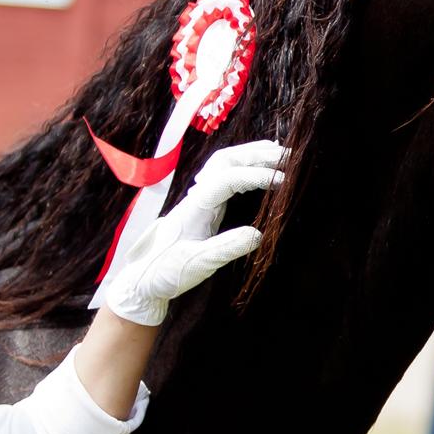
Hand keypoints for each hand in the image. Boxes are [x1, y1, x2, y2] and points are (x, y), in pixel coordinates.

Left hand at [103, 140, 287, 326]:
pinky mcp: (207, 205)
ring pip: (225, 163)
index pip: (227, 178)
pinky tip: (263, 169)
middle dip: (257, 154)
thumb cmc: (166, 272)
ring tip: (281, 155)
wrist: (144, 279)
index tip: (282, 181)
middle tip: (289, 157)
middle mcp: (197, 195)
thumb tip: (259, 234)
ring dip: (253, 155)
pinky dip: (247, 167)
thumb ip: (226, 248)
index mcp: (195, 206)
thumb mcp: (197, 264)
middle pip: (225, 159)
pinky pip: (227, 176)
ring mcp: (201, 198)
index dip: (255, 175)